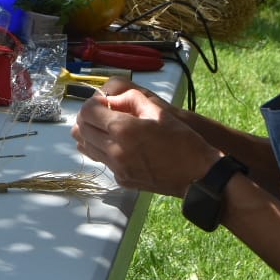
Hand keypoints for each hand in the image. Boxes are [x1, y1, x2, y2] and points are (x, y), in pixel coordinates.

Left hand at [71, 78, 218, 196]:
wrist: (197, 175)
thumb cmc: (182, 140)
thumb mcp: (158, 111)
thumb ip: (131, 99)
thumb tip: (111, 99)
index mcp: (123, 130)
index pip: (88, 112)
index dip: (92, 104)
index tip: (102, 103)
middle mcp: (115, 150)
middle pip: (82, 130)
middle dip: (87, 118)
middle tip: (101, 113)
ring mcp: (117, 167)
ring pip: (87, 148)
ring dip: (90, 135)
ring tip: (103, 128)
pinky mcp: (122, 179)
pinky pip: (102, 161)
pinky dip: (102, 150)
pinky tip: (116, 145)